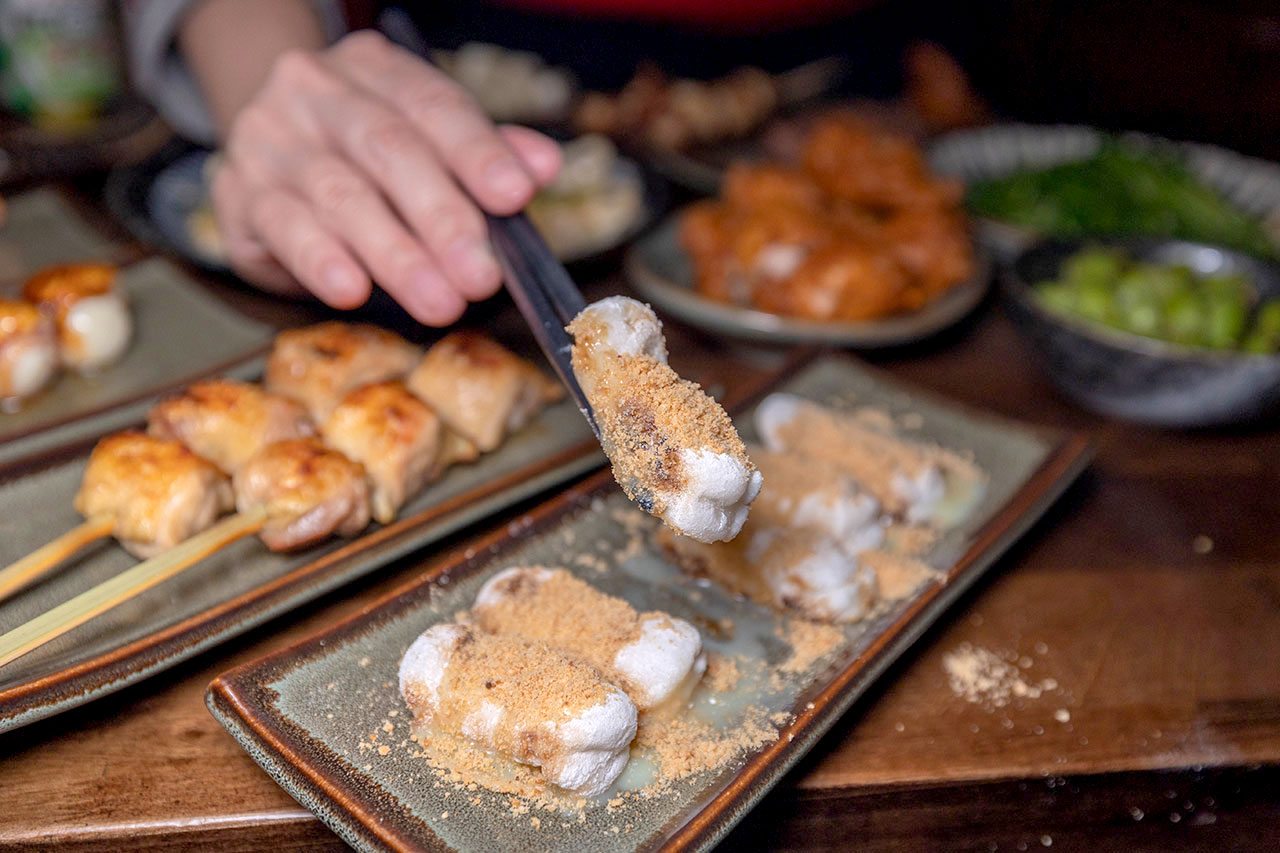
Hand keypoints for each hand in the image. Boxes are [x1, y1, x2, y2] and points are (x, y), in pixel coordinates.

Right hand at [211, 30, 560, 323]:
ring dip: (397, 256)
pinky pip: (286, 227)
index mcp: (374, 68)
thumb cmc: (364, 158)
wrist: (265, 157)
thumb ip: (485, 152)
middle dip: (443, 217)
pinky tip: (352, 290)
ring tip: (440, 303)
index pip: (434, 105)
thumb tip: (544, 166)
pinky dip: (322, 261)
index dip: (478, 152)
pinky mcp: (239, 195)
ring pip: (341, 196)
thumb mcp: (426, 143)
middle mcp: (316, 92)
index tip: (516, 196)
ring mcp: (270, 140)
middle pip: (388, 149)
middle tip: (483, 276)